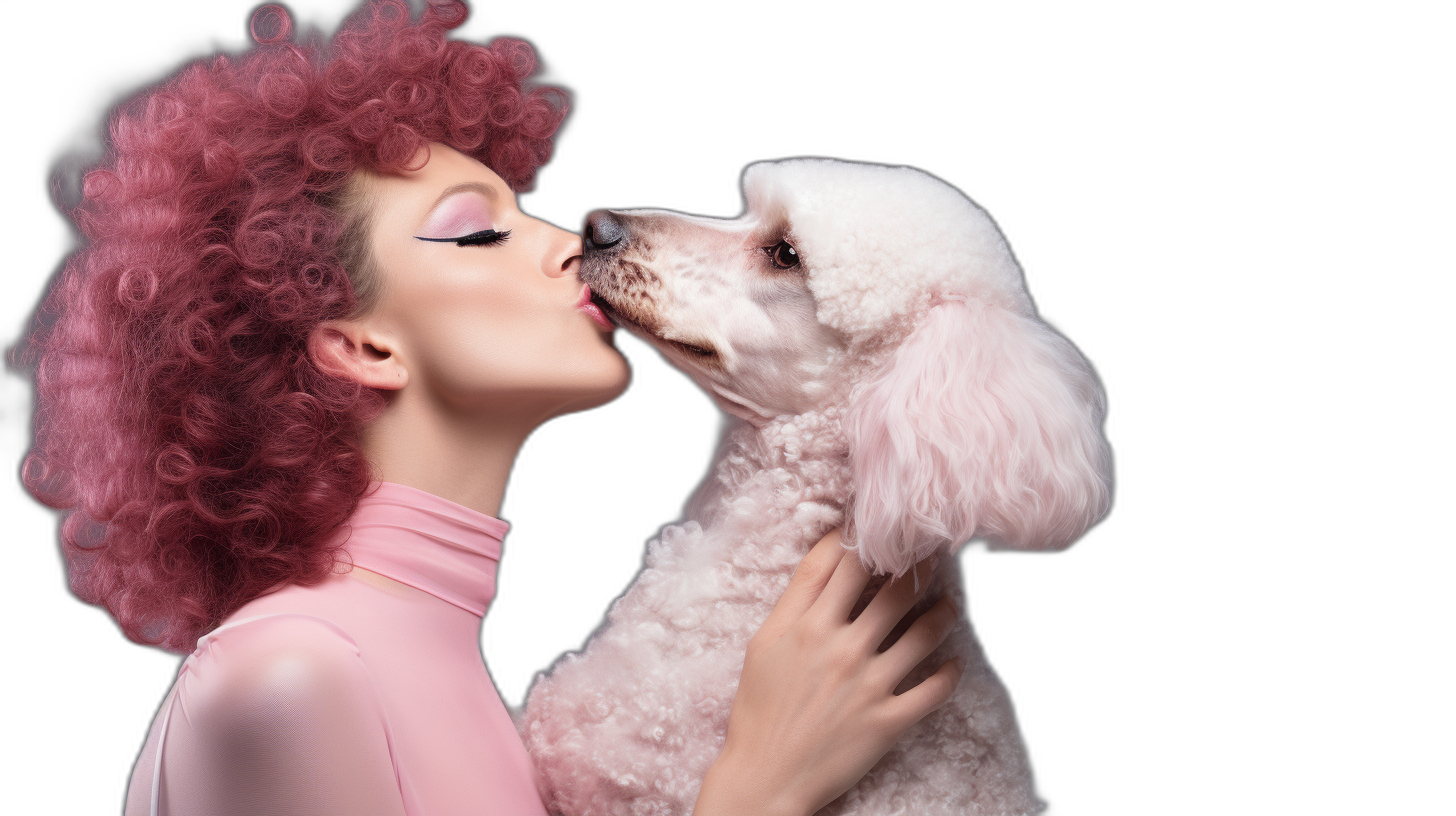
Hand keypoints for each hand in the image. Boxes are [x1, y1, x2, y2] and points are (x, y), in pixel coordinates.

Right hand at [692, 529, 962, 815]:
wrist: (765, 778)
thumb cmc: (759, 708)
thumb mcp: (764, 642)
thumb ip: (797, 596)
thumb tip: (830, 552)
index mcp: (809, 626)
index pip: (848, 562)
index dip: (871, 538)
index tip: (886, 531)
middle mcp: (843, 648)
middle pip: (896, 588)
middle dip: (920, 564)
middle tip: (933, 554)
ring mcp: (869, 685)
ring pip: (925, 632)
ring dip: (943, 611)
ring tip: (947, 603)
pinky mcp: (888, 721)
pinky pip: (936, 689)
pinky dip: (950, 672)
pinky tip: (951, 663)